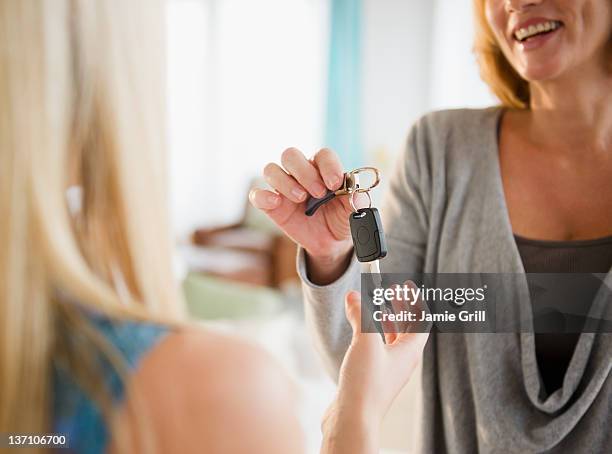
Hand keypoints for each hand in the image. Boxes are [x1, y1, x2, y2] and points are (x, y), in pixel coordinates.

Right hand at [249, 148, 365, 282]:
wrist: (331, 241)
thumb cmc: (340, 218)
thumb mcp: (353, 211)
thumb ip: (357, 200)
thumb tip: (356, 193)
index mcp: (322, 168)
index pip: (322, 155)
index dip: (328, 166)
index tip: (336, 184)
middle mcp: (300, 173)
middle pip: (291, 155)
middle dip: (304, 172)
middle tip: (319, 192)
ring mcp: (283, 188)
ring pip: (272, 169)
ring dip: (285, 182)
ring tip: (302, 199)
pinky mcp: (272, 205)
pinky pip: (257, 195)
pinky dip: (263, 196)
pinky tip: (276, 203)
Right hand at [333, 286, 428, 422]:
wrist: (353, 418)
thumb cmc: (366, 384)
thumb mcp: (365, 341)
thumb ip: (361, 315)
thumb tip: (355, 297)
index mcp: (410, 351)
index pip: (421, 319)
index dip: (414, 299)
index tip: (404, 284)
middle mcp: (403, 361)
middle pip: (408, 328)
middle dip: (401, 307)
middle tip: (391, 291)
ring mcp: (389, 370)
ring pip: (394, 339)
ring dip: (387, 320)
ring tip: (377, 306)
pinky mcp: (374, 377)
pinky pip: (379, 349)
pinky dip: (374, 334)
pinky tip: (361, 331)